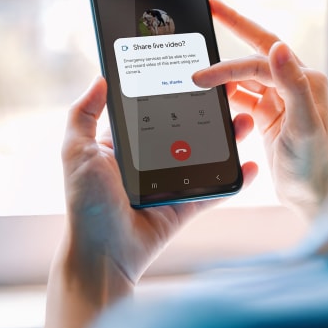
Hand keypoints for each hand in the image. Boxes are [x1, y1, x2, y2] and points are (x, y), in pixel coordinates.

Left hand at [34, 76, 256, 327]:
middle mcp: (147, 162)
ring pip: (203, 156)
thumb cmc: (86, 204)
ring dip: (226, 140)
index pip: (150, 113)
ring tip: (245, 122)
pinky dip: (233, 179)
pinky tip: (251, 164)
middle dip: (207, 114)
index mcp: (122, 147)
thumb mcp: (76, 152)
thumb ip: (83, 115)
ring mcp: (168, 184)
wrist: (103, 254)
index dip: (170, 94)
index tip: (193, 74)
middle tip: (229, 95)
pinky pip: (213, 190)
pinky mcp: (183, 207)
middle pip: (184, 131)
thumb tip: (100, 79)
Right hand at [192, 0, 327, 220]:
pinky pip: (241, 98)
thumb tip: (279, 47)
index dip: (228, 65)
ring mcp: (280, 101)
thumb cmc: (315, 166)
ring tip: (195, 68)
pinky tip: (208, 95)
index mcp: (306, 81)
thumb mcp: (304, 126)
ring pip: (244, 78)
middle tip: (210, 8)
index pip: (260, 61)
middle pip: (253, 57)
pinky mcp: (269, 117)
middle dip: (231, 34)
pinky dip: (224, 96)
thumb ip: (293, 85)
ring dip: (223, 74)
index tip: (200, 75)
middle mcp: (294, 85)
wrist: (315, 200)